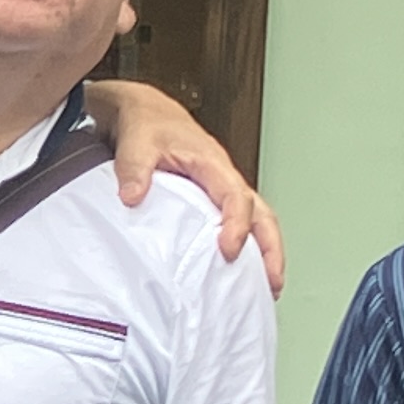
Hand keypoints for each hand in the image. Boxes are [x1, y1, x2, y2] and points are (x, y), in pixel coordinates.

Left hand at [79, 77, 284, 291]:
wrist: (145, 113)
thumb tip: (132, 197)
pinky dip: (247, 249)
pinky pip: (239, 224)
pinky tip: (240, 275)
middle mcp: (224, 179)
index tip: (229, 251)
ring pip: (257, 222)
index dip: (236, 224)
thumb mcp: (136, 142)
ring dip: (265, 253)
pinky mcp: (212, 201)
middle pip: (262, 214)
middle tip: (272, 283)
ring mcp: (221, 191)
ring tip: (266, 289)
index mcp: (212, 163)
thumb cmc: (147, 125)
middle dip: (271, 248)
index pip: (235, 196)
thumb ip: (133, 169)